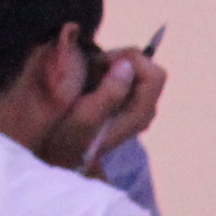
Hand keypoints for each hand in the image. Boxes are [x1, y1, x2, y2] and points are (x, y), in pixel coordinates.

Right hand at [45, 49, 162, 177]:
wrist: (61, 155)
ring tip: (89, 79)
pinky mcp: (126, 100)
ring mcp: (137, 104)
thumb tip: (127, 66)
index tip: (101, 65)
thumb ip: (109, 92)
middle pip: (148, 67)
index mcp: (140, 113)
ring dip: (111, 64)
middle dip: (120, 59)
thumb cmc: (67, 138)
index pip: (154, 74)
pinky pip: (124, 74)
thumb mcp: (83, 118)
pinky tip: (91, 83)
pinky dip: (107, 70)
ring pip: (136, 68)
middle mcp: (145, 109)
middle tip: (93, 70)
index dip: (129, 61)